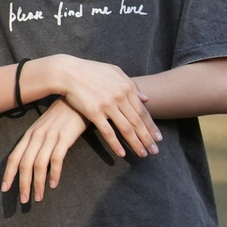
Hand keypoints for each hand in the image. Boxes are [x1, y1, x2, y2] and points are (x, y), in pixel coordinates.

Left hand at [0, 100, 89, 205]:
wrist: (77, 99)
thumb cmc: (63, 115)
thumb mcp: (45, 127)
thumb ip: (38, 141)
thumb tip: (33, 160)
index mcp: (29, 135)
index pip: (14, 157)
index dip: (8, 174)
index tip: (5, 189)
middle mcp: (36, 136)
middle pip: (24, 164)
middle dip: (22, 184)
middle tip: (23, 201)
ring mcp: (50, 137)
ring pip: (38, 164)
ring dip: (37, 183)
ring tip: (38, 197)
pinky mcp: (64, 138)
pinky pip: (56, 159)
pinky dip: (54, 173)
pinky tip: (54, 184)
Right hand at [35, 54, 159, 159]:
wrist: (68, 72)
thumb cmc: (91, 71)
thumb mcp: (114, 72)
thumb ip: (131, 84)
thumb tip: (146, 98)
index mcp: (126, 87)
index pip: (143, 111)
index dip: (151, 126)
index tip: (159, 138)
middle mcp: (120, 97)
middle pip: (137, 122)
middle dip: (148, 138)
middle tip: (155, 151)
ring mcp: (108, 105)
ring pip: (126, 128)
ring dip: (136, 143)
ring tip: (143, 154)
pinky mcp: (94, 112)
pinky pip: (108, 132)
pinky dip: (116, 144)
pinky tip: (122, 153)